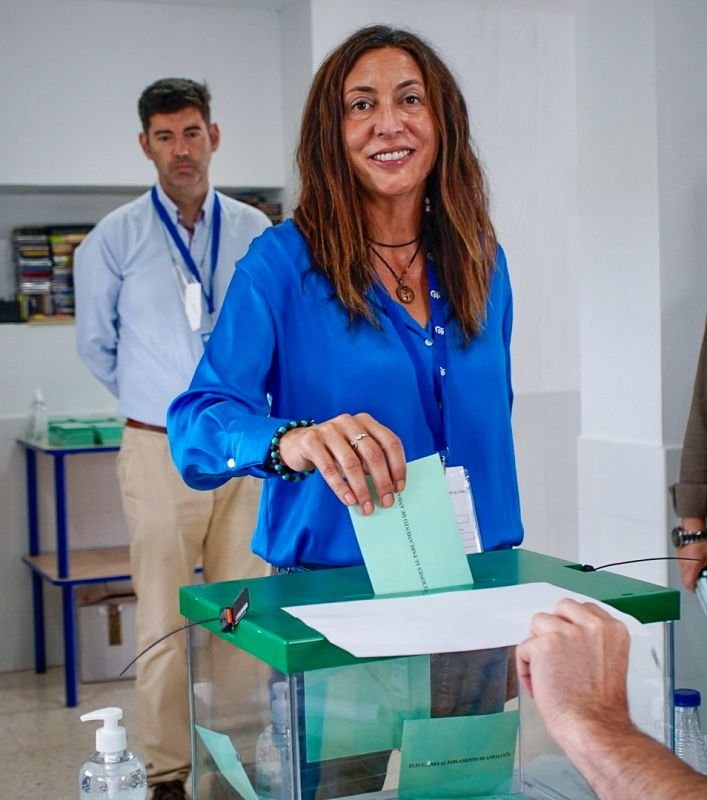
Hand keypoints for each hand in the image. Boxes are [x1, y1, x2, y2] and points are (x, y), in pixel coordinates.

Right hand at [278, 413, 405, 514]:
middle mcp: (349, 421)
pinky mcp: (311, 441)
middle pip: (373, 454)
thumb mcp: (354, 449)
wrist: (297, 443)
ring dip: (362, 489)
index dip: (398, 466)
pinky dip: (341, 487)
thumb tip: (388, 489)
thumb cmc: (334, 451)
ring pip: (352, 463)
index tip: (399, 488)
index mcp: (366, 421)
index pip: (390, 442)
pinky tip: (349, 500)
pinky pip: (329, 469)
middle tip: (386, 502)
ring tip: (366, 507)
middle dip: (382, 481)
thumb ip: (370, 461)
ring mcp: (329, 429)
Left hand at [516, 600, 630, 744]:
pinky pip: (523, 647)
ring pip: (539, 623)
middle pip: (561, 608)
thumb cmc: (601, 708)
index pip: (584, 609)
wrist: (596, 729)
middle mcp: (593, 626)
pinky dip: (525, 667)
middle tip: (554, 655)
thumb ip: (593, 642)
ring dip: (537, 646)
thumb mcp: (609, 662)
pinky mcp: (546, 644)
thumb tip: (568, 637)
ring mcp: (568, 633)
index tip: (567, 643)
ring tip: (545, 672)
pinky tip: (538, 685)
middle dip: (554, 628)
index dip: (571, 625)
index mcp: (613, 630)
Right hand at [678, 518, 706, 590]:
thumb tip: (705, 576)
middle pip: (685, 579)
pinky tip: (695, 562)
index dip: (695, 589)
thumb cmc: (702, 543)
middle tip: (701, 578)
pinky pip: (682, 565)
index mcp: (691, 567)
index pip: (689, 584)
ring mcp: (680, 560)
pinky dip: (688, 566)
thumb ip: (706, 570)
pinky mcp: (679, 555)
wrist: (693, 532)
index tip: (699, 588)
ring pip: (683, 572)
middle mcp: (684, 564)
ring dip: (690, 573)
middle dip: (693, 581)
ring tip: (699, 568)